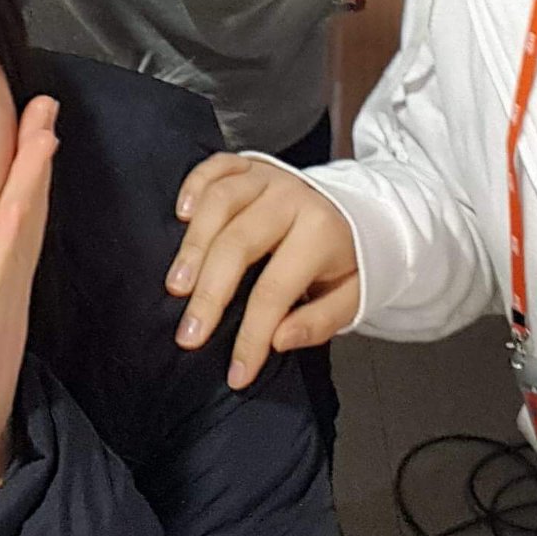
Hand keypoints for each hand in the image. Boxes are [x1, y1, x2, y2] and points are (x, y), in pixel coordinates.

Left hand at [0, 96, 59, 529]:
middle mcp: (1, 293)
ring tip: (46, 131)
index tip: (25, 118)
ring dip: (36, 179)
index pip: (2, 215)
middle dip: (36, 156)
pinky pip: (4, 276)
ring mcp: (2, 312)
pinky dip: (17, 233)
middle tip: (47, 104)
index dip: (17, 166)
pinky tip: (21, 201)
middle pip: (24, 211)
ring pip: (22, 232)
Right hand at [165, 154, 360, 389]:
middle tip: (189, 334)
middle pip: (237, 244)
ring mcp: (268, 177)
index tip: (236, 372)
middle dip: (209, 294)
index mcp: (320, 232)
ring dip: (192, 246)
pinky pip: (216, 165)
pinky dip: (194, 185)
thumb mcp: (351, 298)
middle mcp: (291, 198)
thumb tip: (278, 339)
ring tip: (176, 285)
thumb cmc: (346, 259)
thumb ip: (319, 322)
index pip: (275, 290)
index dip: (252, 335)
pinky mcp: (251, 164)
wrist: (360, 210)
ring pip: (219, 202)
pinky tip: (182, 215)